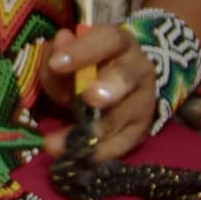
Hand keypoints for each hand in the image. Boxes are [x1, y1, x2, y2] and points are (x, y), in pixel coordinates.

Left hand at [33, 23, 157, 157]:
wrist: (120, 85)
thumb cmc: (87, 66)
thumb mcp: (71, 55)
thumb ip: (60, 52)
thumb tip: (60, 42)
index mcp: (120, 44)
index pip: (107, 40)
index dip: (83, 51)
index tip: (57, 64)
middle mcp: (138, 70)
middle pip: (125, 78)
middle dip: (108, 89)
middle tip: (88, 99)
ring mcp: (143, 102)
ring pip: (123, 117)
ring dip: (92, 132)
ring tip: (59, 144)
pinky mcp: (141, 131)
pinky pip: (122, 145)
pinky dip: (98, 154)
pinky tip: (76, 159)